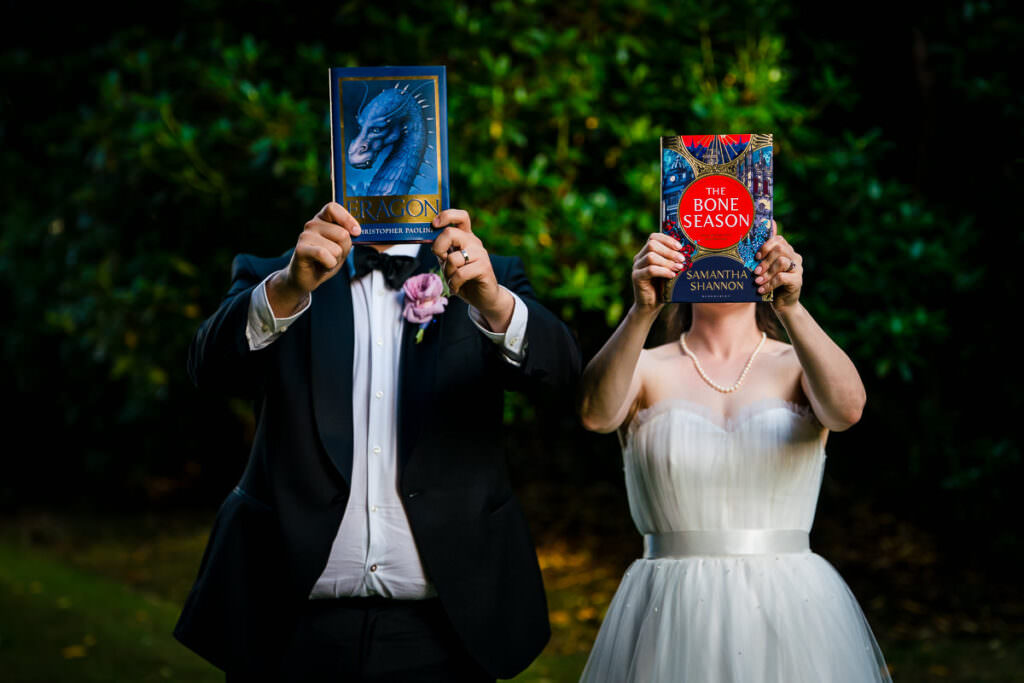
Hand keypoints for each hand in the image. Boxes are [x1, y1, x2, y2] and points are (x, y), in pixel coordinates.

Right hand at [267, 203, 360, 316]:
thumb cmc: (326, 260)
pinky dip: (329, 265)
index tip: (356, 232)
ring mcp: (305, 236)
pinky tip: (321, 266)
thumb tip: (357, 231)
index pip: (333, 208)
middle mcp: (312, 224)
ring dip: (335, 259)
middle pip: (342, 233)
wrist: (307, 277)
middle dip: (343, 250)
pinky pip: (324, 255)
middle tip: (333, 255)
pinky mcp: (300, 249)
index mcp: (322, 219)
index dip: (347, 219)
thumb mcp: (341, 246)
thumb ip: (348, 236)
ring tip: (325, 261)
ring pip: (336, 248)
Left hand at [431, 208, 513, 330]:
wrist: (484, 298)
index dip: (446, 215)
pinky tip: (456, 288)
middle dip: (438, 248)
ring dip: (447, 273)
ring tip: (452, 280)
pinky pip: (460, 274)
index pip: (460, 216)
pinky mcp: (484, 268)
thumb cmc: (464, 279)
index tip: (433, 224)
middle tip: (441, 259)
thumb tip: (428, 239)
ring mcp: (480, 254)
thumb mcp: (449, 263)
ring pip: (452, 258)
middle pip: (451, 233)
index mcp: (465, 237)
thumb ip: (442, 251)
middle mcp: (473, 242)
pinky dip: (453, 284)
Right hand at [632, 233, 684, 309]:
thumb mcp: (668, 271)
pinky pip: (650, 270)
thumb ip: (672, 261)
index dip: (667, 240)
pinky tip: (672, 275)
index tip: (680, 247)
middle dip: (669, 251)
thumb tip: (690, 252)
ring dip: (667, 261)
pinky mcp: (636, 278)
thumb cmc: (662, 287)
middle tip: (682, 259)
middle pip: (652, 244)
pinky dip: (663, 271)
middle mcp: (639, 258)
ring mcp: (636, 267)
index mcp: (646, 253)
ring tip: (679, 268)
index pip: (653, 237)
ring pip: (651, 256)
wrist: (650, 305)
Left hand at [754, 220, 801, 309]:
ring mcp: (798, 269)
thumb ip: (761, 262)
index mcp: (787, 252)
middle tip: (755, 271)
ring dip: (767, 272)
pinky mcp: (798, 280)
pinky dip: (769, 284)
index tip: (756, 257)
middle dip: (765, 260)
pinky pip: (782, 278)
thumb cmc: (771, 285)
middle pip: (780, 249)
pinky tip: (761, 290)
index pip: (778, 240)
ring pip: (781, 262)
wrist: (782, 303)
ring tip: (757, 281)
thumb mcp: (765, 271)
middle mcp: (794, 257)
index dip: (766, 246)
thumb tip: (746, 257)